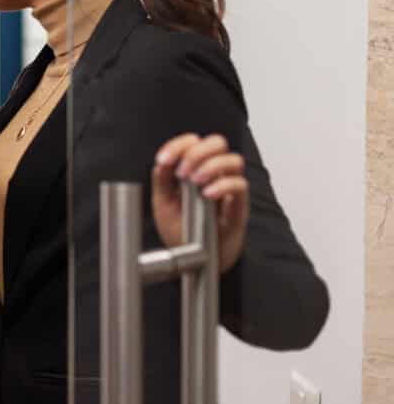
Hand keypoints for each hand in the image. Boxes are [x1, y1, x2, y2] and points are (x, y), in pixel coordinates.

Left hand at [152, 133, 248, 272]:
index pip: (193, 142)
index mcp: (194, 169)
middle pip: (218, 142)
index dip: (179, 145)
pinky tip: (208, 195)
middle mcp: (214, 174)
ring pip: (234, 160)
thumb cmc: (182, 230)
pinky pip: (240, 186)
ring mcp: (228, 189)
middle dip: (198, 151)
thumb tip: (163, 161)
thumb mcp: (163, 204)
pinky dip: (224, 186)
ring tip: (196, 181)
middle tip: (182, 172)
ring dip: (213, 165)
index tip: (164, 160)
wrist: (194, 262)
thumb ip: (162, 181)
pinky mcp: (238, 206)